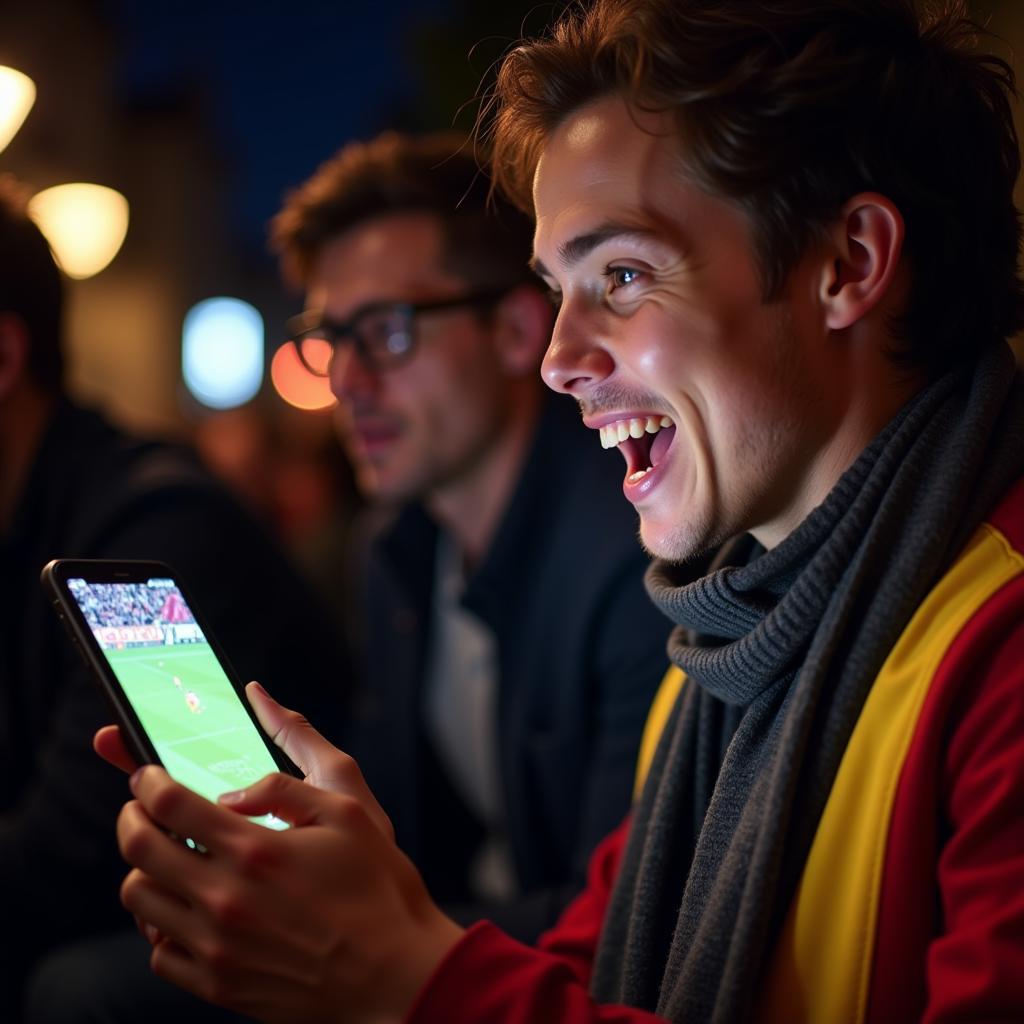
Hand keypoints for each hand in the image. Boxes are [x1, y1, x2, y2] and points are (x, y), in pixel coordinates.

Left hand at [112, 683, 462, 1022]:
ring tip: (165, 857)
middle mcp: (225, 898)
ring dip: (142, 869)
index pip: (170, 804)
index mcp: (256, 850)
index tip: (146, 775)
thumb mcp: (347, 813)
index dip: (147, 781)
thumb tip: (230, 792)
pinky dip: (160, 923)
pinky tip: (185, 908)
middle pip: (138, 848)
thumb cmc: (377, 888)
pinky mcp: (219, 985)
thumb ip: (284, 789)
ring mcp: (217, 947)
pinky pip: (159, 952)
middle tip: (140, 808)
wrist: (394, 973)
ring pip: (139, 899)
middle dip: (130, 816)